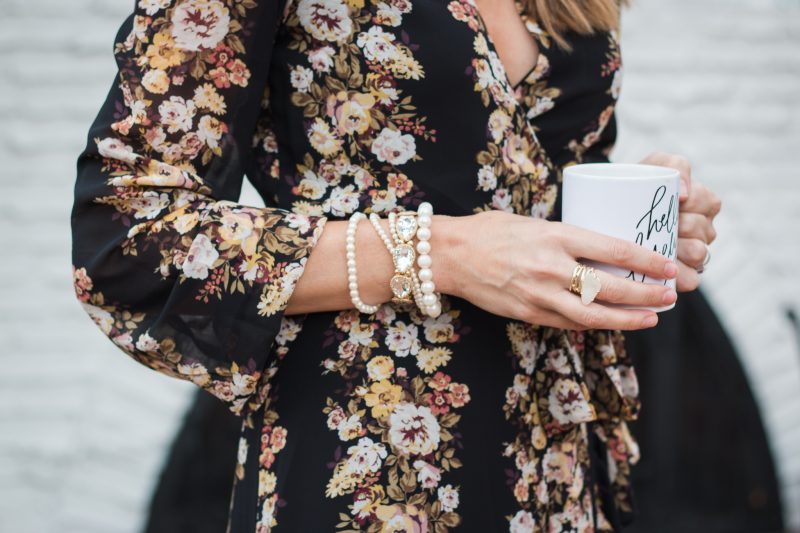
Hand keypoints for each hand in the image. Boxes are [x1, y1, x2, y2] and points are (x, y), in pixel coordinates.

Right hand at [438, 210, 678, 330]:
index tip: (669, 265)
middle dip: (646, 294)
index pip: (613, 250)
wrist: (451, 255)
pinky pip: (569, 323)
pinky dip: (594, 324)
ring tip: (651, 318)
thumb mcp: (534, 223)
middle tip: (669, 295)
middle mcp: (551, 267)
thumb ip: (566, 237)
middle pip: (610, 287)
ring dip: (627, 319)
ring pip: (594, 314)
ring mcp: (540, 295)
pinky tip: (612, 322)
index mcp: (555, 236)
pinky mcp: (529, 313)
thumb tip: (600, 248)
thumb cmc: (491, 231)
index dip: (647, 261)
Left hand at [639, 152, 721, 291]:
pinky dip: (678, 277)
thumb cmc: (635, 187)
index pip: (708, 202)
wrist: (606, 211)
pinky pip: (691, 279)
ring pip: (699, 254)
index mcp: (702, 202)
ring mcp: (694, 254)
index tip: (670, 202)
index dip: (690, 204)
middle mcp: (702, 229)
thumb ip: (675, 167)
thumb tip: (683, 194)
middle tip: (655, 226)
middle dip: (679, 227)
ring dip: (679, 251)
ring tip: (655, 247)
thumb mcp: (655, 165)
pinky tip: (662, 273)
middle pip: (702, 230)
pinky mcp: (683, 276)